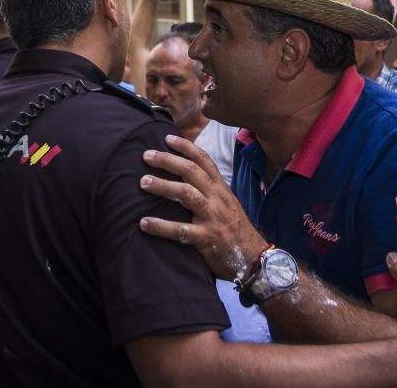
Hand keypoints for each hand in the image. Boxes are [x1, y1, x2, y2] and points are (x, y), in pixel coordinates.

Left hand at [138, 135, 267, 279]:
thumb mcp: (226, 205)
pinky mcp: (207, 238)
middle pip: (191, 171)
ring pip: (186, 194)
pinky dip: (161, 226)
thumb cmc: (235, 230)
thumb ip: (209, 191)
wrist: (254, 258)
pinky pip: (181, 230)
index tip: (167, 138)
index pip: (204, 161)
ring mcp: (212, 217)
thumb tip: (185, 177)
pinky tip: (144, 223)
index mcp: (221, 189)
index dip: (186, 147)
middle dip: (168, 160)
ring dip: (162, 186)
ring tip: (142, 182)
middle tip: (146, 156)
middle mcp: (217, 198)